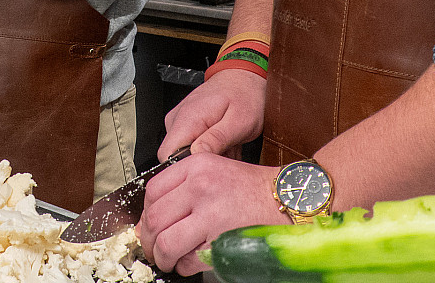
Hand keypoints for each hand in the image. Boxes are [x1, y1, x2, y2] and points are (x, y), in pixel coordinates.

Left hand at [138, 153, 286, 274]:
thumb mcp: (215, 170)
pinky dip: (184, 267)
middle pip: (154, 219)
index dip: (145, 213)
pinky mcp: (223, 240)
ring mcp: (212, 214)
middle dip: (149, 240)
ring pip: (166, 242)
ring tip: (167, 259)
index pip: (152, 191)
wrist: (289, 200)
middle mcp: (201, 187)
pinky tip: (188, 263)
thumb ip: (184, 186)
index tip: (148, 224)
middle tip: (153, 248)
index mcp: (196, 166)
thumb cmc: (253, 189)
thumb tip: (153, 217)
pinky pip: (189, 260)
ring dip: (162, 257)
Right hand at [160, 68, 267, 158]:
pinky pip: (190, 146)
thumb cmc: (245, 96)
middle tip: (227, 154)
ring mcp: (179, 121)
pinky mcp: (185, 125)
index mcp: (188, 118)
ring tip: (228, 146)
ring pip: (185, 154)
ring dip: (208, 156)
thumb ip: (216, 140)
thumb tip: (196, 156)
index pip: (167, 156)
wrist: (243, 78)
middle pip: (176, 158)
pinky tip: (223, 143)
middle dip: (202, 164)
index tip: (208, 168)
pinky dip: (208, 149)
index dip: (185, 168)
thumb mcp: (239, 122)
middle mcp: (178, 119)